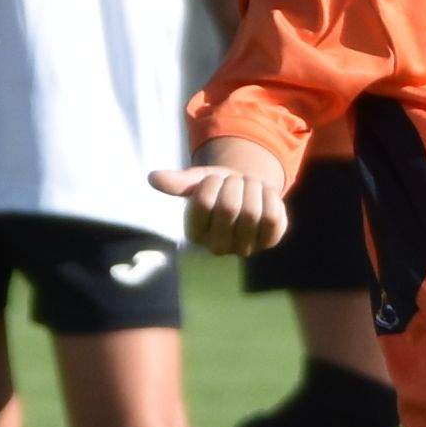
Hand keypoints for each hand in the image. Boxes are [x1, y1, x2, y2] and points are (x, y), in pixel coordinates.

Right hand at [149, 151, 290, 257]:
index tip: (215, 180)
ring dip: (253, 189)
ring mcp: (245, 248)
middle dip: (234, 184)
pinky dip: (271, 197)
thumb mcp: (198, 181)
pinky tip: (264, 197)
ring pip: (253, 212)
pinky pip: (273, 216)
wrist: (248, 192)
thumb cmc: (219, 188)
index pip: (203, 202)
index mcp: (194, 233)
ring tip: (249, 188)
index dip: (212, 183)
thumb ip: (178, 182)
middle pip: (229, 207)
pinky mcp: (269, 242)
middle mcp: (217, 247)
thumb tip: (152, 178)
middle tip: (235, 182)